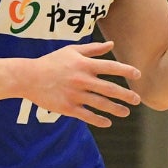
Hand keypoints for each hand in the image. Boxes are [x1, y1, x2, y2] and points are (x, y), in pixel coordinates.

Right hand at [21, 41, 141, 127]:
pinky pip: (87, 116)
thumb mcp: (71, 51)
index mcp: (84, 65)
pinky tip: (108, 122)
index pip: (110, 67)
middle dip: (126, 95)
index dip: (126, 71)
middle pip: (109, 89)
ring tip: (125, 112)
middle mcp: (81, 80)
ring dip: (116, 109)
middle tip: (137, 99)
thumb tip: (111, 44)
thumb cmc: (52, 62)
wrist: (28, 77)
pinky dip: (99, 120)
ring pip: (100, 104)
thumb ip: (93, 49)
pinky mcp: (67, 107)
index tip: (138, 75)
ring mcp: (75, 95)